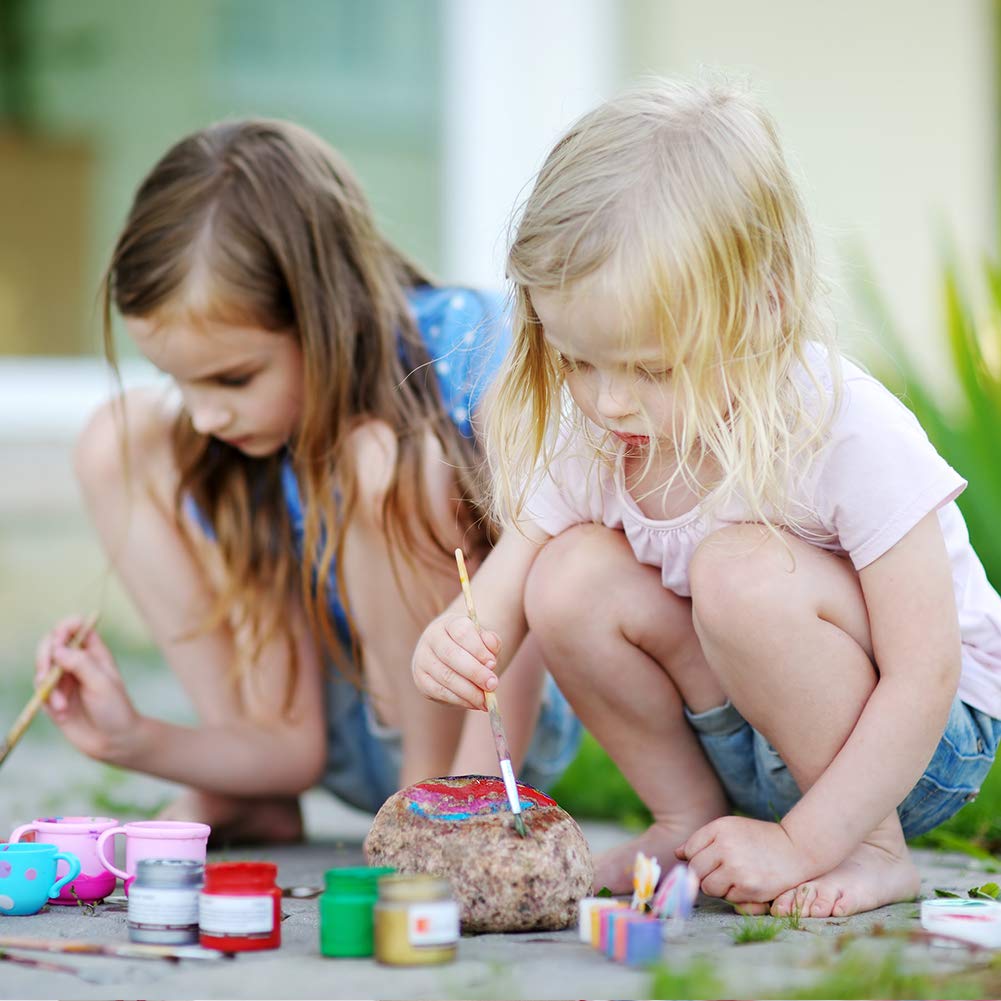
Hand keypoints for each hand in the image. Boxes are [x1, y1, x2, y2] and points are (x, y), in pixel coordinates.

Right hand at [35, 616, 142, 762]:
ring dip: (47, 685)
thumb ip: (81, 664)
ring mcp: (64, 679)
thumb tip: (57, 649)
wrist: (113, 742)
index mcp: (94, 652)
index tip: (60, 639)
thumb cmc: (115, 709)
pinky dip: (47, 700)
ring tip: (63, 705)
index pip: (75, 627)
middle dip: (44, 656)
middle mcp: (77, 662)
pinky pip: (40, 690)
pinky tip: (62, 713)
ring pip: (41, 667)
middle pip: (51, 644)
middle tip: (47, 673)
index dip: (65, 628)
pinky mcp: (53, 697)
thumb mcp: (102, 684)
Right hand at [411, 613, 500, 709]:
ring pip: (446, 677)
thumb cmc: (472, 647)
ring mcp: (423, 659)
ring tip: (486, 700)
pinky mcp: (421, 680)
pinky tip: (475, 703)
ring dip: (469, 691)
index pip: (461, 632)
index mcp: (448, 623)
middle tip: (493, 685)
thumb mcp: (484, 640)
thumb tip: (490, 657)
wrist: (452, 655)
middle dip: (475, 672)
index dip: (478, 649)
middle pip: (451, 655)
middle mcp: (431, 638)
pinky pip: (441, 693)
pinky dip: (460, 700)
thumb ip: (491, 643)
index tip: (493, 663)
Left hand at [676, 816, 815, 903]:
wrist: (797, 849)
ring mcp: (737, 868)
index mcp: (720, 828)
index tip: (706, 861)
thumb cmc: (759, 839)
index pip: (690, 849)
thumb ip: (703, 840)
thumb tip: (677, 854)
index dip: (695, 858)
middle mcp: (725, 846)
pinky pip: (727, 898)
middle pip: (695, 870)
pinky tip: (747, 883)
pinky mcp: (748, 888)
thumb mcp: (731, 829)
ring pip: (708, 887)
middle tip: (720, 872)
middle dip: (703, 874)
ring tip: (733, 877)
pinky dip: (733, 895)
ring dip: (717, 886)